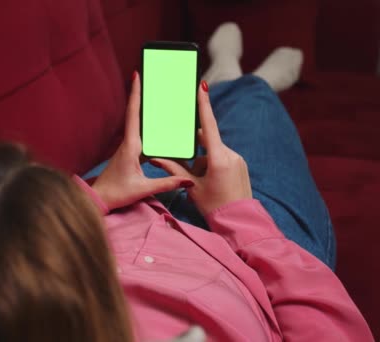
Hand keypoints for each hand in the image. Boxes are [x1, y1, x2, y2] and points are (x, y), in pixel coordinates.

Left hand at [91, 72, 192, 210]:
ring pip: (138, 124)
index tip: (136, 75)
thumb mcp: (143, 189)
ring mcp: (127, 148)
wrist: (97, 200)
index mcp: (130, 146)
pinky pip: (140, 136)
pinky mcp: (128, 154)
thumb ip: (166, 183)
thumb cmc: (116, 194)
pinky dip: (148, 127)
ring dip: (145, 109)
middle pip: (136, 114)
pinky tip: (159, 128)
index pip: (134, 114)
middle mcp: (127, 143)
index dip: (136, 94)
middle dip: (142, 95)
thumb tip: (188, 181)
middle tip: (149, 76)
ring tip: (157, 95)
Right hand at [150, 82, 252, 215]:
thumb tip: (154, 157)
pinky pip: (222, 158)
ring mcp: (238, 159)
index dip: (204, 104)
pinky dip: (212, 165)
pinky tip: (210, 182)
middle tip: (189, 168)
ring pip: (214, 151)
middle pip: (208, 141)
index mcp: (218, 158)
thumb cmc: (214, 206)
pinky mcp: (241, 165)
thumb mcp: (192, 187)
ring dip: (203, 161)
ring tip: (201, 182)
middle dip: (195, 152)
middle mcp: (231, 154)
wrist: (239, 222)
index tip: (202, 86)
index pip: (208, 125)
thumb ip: (173, 169)